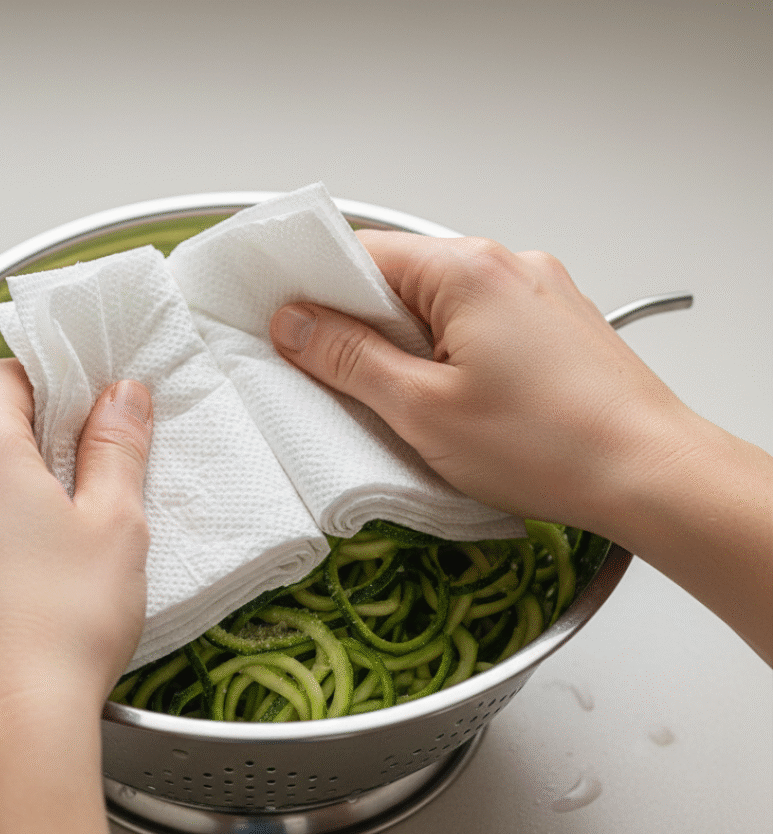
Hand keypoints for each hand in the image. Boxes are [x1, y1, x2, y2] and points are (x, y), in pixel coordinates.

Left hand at [0, 358, 153, 764]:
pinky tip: (4, 606)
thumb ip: (117, 447)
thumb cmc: (56, 634)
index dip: (52, 389)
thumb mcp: (116, 526)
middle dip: (26, 458)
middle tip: (77, 504)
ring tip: (42, 570)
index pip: (7, 376)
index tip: (83, 420)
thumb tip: (120, 400)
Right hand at [270, 231, 691, 533]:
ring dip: (408, 344)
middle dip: (363, 326)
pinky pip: (479, 324)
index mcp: (468, 269)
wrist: (651, 474)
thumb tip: (294, 323)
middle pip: (402, 278)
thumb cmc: (547, 444)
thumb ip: (348, 359)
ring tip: (406, 403)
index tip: (287, 329)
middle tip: (341, 381)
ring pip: (441, 305)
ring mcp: (537, 291)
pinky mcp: (555, 324)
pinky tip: (453, 402)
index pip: (362, 253)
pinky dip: (450, 353)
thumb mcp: (422, 409)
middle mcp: (507, 264)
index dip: (315, 291)